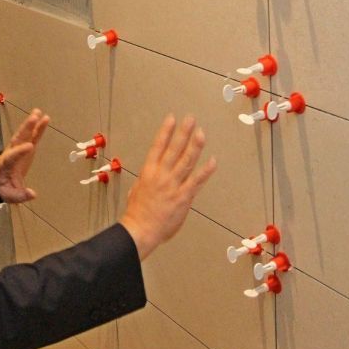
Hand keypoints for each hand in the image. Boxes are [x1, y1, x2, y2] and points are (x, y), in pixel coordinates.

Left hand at [0, 109, 48, 202]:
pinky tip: (44, 118)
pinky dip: (38, 127)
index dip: (20, 152)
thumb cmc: (2, 185)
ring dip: (31, 123)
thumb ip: (19, 195)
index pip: (12, 157)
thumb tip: (33, 194)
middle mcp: (11, 152)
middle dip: (25, 129)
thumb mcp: (9, 194)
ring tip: (39, 112)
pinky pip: (32, 136)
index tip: (30, 146)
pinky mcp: (26, 147)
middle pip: (17, 139)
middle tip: (33, 118)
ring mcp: (18, 148)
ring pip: (24, 134)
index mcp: (6, 164)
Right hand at [118, 115, 215, 260]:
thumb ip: (147, 180)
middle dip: (183, 132)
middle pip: (174, 149)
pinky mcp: (183, 197)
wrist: (140, 230)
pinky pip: (197, 181)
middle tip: (190, 119)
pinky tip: (212, 161)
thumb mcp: (137, 190)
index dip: (165, 131)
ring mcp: (173, 185)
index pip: (158, 146)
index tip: (172, 118)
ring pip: (186, 161)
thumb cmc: (136, 213)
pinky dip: (205, 170)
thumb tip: (151, 174)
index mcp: (148, 171)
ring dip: (195, 146)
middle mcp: (161, 175)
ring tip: (201, 133)